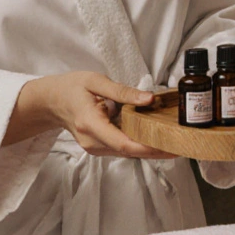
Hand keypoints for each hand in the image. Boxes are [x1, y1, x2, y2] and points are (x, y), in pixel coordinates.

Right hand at [6, 71, 175, 158]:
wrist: (52, 101)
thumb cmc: (72, 87)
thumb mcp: (96, 81)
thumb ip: (123, 91)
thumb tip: (149, 99)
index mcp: (91, 124)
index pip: (124, 144)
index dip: (149, 148)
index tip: (171, 147)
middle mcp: (93, 141)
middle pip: (130, 152)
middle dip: (157, 151)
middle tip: (183, 144)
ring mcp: (94, 147)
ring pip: (127, 153)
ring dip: (150, 150)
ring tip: (175, 142)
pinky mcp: (98, 147)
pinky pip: (122, 148)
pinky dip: (140, 145)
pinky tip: (156, 139)